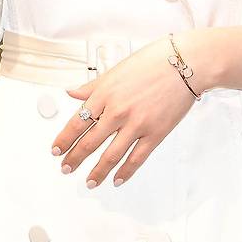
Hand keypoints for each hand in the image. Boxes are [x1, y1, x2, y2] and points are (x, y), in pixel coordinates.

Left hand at [50, 35, 198, 187]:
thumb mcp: (117, 69)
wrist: (184, 64)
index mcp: (105, 93)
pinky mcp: (155, 134)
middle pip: (90, 142)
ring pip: (110, 156)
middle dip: (75, 158)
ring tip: (89, 181)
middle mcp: (117, 111)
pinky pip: (136, 159)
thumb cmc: (153, 60)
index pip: (77, 122)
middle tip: (66, 168)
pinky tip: (117, 179)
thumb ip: (93, 85)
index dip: (64, 139)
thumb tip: (72, 92)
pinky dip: (125, 172)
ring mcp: (136, 124)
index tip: (57, 150)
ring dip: (97, 171)